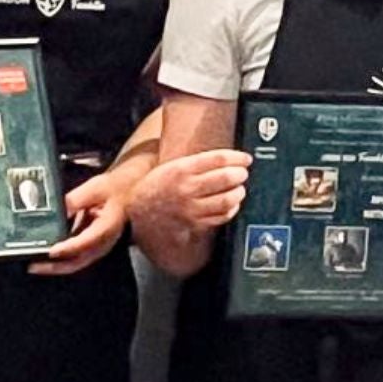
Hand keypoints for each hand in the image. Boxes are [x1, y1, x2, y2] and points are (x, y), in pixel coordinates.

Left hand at [31, 169, 131, 275]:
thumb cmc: (113, 189)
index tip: (51, 251)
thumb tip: (54, 211)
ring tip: (34, 262)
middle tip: (33, 266)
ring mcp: (98, 247)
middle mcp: (104, 242)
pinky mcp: (92, 246)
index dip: (68, 248)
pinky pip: (74, 257)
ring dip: (54, 265)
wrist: (127, 191)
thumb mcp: (93, 189)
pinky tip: (44, 253)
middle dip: (54, 267)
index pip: (86, 242)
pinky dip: (59, 258)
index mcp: (107, 227)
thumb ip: (73, 201)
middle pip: (78, 262)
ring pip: (75, 263)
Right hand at [131, 150, 250, 244]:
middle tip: (243, 173)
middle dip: (240, 174)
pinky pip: (221, 217)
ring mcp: (191, 208)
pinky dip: (231, 210)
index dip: (237, 158)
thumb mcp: (171, 166)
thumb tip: (226, 158)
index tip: (245, 158)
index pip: (218, 159)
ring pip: (227, 199)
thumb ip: (196, 162)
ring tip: (239, 189)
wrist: (137, 212)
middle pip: (226, 178)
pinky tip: (232, 204)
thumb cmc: (156, 186)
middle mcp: (187, 188)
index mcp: (181, 169)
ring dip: (239, 193)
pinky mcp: (194, 224)